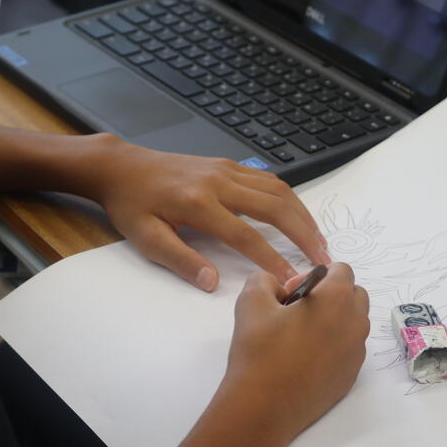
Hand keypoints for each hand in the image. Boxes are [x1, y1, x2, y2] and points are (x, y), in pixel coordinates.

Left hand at [92, 140, 329, 290]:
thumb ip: (181, 261)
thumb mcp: (146, 239)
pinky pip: (267, 179)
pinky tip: (297, 214)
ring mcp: (226, 169)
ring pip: (278, 190)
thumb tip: (213, 282)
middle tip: (323, 259)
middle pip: (274, 207)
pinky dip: (289, 197)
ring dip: (302, 214)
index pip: (246, 236)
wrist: (124, 167)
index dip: (273, 259)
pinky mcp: (228, 164)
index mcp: (198, 204)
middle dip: (303, 234)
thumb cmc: (133, 206)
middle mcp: (218, 182)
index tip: (292, 280)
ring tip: (319, 239)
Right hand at [224, 263, 369, 440]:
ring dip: (334, 320)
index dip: (314, 275)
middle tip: (298, 312)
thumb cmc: (259, 350)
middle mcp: (355, 323)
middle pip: (355, 295)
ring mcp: (357, 353)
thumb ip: (265, 279)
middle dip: (331, 295)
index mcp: (337, 299)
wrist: (263, 407)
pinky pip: (349, 350)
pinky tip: (305, 360)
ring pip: (354, 323)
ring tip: (301, 336)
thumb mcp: (251, 301)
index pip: (342, 270)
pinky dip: (334, 346)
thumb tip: (277, 287)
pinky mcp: (351, 376)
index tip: (292, 294)